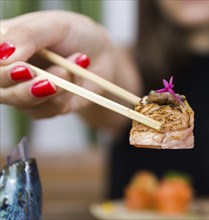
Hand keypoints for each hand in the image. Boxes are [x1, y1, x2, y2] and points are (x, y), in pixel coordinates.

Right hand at [0, 11, 114, 117]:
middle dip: (22, 83)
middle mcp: (7, 69)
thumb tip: (3, 54)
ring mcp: (23, 90)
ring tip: (67, 70)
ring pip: (21, 101)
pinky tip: (74, 78)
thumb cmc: (76, 34)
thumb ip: (28, 35)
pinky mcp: (43, 106)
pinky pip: (46, 109)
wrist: (101, 56)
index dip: (1, 69)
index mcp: (3, 43)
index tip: (22, 68)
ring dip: (50, 87)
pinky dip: (64, 96)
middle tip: (41, 75)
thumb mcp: (55, 25)